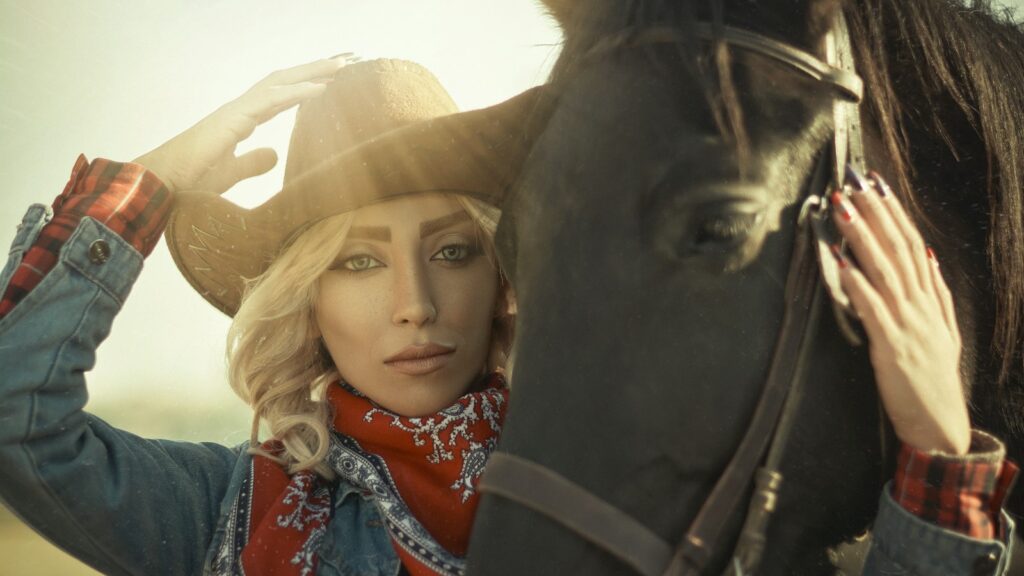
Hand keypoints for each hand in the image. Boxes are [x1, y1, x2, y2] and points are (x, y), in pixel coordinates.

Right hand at [133, 55, 355, 195]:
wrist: (162, 186)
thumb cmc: (190, 181)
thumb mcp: (232, 172)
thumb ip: (253, 162)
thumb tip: (275, 154)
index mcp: (242, 119)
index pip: (282, 95)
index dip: (308, 86)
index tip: (335, 79)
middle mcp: (241, 108)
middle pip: (285, 80)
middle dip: (317, 68)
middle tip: (348, 59)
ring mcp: (236, 111)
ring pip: (280, 82)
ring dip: (313, 72)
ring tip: (342, 64)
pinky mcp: (232, 119)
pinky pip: (270, 100)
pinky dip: (298, 93)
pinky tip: (322, 89)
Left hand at [831, 171, 969, 454]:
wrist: (940, 426)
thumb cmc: (934, 381)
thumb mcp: (944, 333)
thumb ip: (937, 294)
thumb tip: (927, 257)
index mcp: (930, 301)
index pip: (912, 245)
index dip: (894, 213)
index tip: (877, 185)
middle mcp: (921, 306)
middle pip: (899, 249)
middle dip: (876, 213)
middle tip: (854, 182)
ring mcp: (908, 325)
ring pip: (885, 270)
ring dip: (863, 236)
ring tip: (843, 208)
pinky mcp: (892, 347)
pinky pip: (873, 309)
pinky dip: (857, 284)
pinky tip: (841, 262)